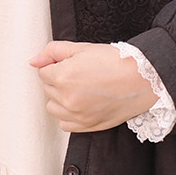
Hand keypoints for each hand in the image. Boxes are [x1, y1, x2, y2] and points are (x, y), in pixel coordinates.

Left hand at [33, 39, 158, 134]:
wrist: (142, 79)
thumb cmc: (115, 61)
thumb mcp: (83, 48)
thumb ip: (54, 51)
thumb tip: (33, 60)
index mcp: (63, 76)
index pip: (43, 72)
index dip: (56, 65)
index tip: (71, 63)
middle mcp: (67, 98)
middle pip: (47, 89)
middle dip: (57, 80)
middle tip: (79, 73)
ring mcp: (76, 115)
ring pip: (53, 107)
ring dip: (60, 98)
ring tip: (80, 88)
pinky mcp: (87, 126)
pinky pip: (64, 124)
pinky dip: (69, 114)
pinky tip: (82, 103)